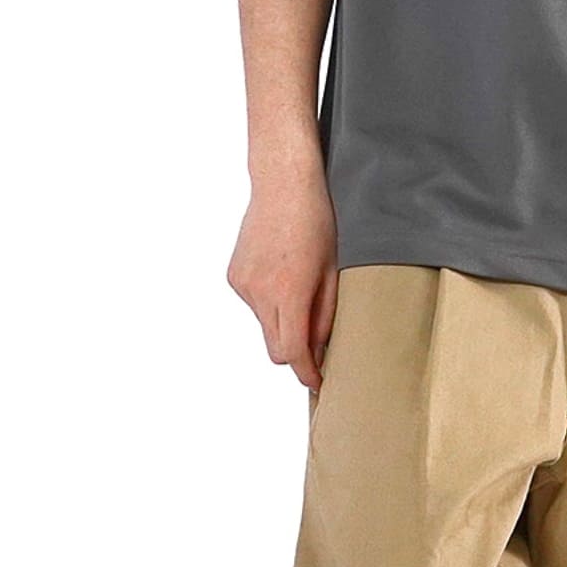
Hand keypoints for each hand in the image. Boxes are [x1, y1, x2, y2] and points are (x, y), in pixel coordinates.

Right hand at [226, 176, 338, 391]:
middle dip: (295, 352)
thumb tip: (319, 348)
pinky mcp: (233, 275)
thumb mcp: (332, 268)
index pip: (292, 351)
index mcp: (288, 291)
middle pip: (274, 346)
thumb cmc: (317, 220)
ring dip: (282, 321)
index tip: (318, 382)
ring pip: (264, 324)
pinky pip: (254, 303)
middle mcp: (259, 292)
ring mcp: (242, 284)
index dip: (306, 372)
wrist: (283, 184)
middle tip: (317, 347)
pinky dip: (269, 301)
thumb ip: (324, 313)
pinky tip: (282, 272)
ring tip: (301, 287)